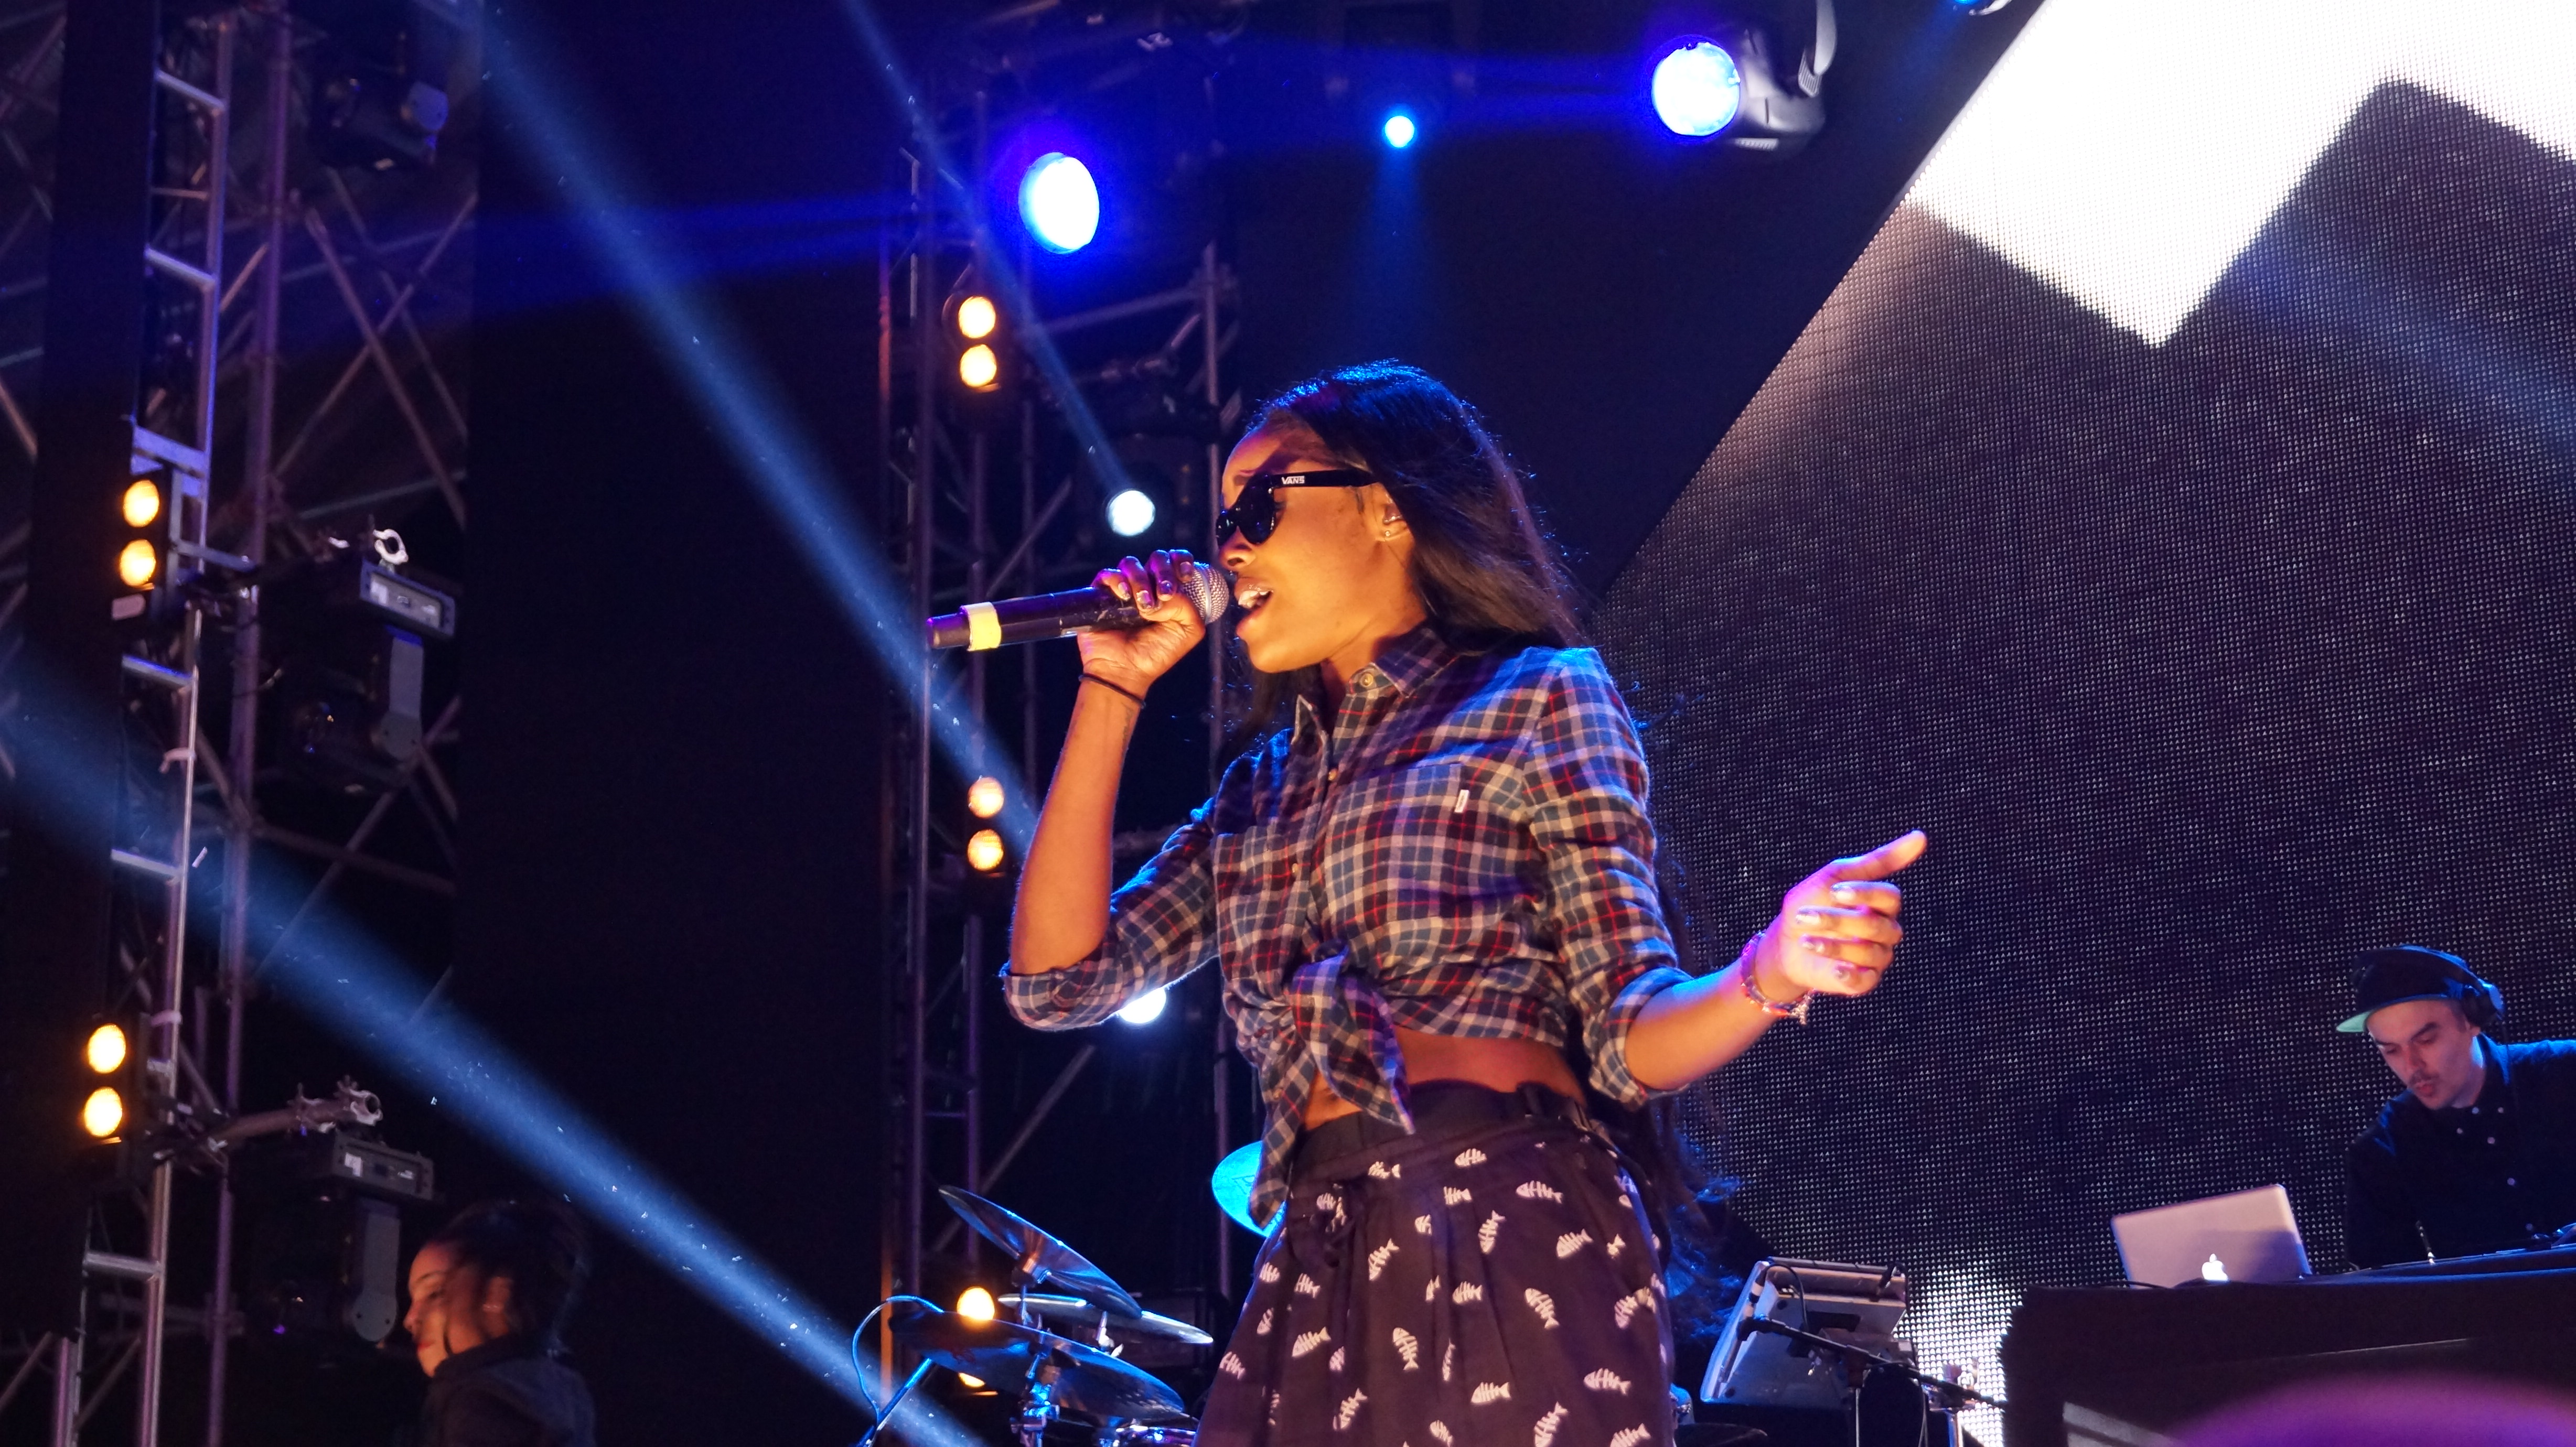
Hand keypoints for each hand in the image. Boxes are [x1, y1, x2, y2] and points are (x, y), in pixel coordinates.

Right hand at [1076, 550, 1210, 696]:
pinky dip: (1118, 580)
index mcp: (1170, 591)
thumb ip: (1188, 606)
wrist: (1125, 670)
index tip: (1185, 576)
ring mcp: (1124, 588)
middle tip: (1165, 593)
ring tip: (1143, 605)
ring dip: (1141, 579)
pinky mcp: (1102, 594)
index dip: (1182, 560)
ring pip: (1132, 563)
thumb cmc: (1157, 653)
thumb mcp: (1188, 631)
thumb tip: (1163, 593)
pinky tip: (1125, 596)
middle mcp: (1148, 586)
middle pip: (1157, 558)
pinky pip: (1109, 574)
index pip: (1176, 561)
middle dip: (1164, 572)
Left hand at [1748, 830, 1926, 1001]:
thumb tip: (1921, 836)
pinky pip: (1866, 980)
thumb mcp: (1836, 875)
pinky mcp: (1862, 982)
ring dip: (1833, 945)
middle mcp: (1884, 931)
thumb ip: (1878, 860)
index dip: (1865, 894)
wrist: (1784, 942)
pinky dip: (1849, 973)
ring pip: (1870, 953)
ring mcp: (1876, 958)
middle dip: (1839, 921)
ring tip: (1805, 939)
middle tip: (1805, 916)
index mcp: (1880, 905)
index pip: (1890, 897)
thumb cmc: (1810, 903)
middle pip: (1878, 926)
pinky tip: (1833, 967)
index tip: (1835, 891)